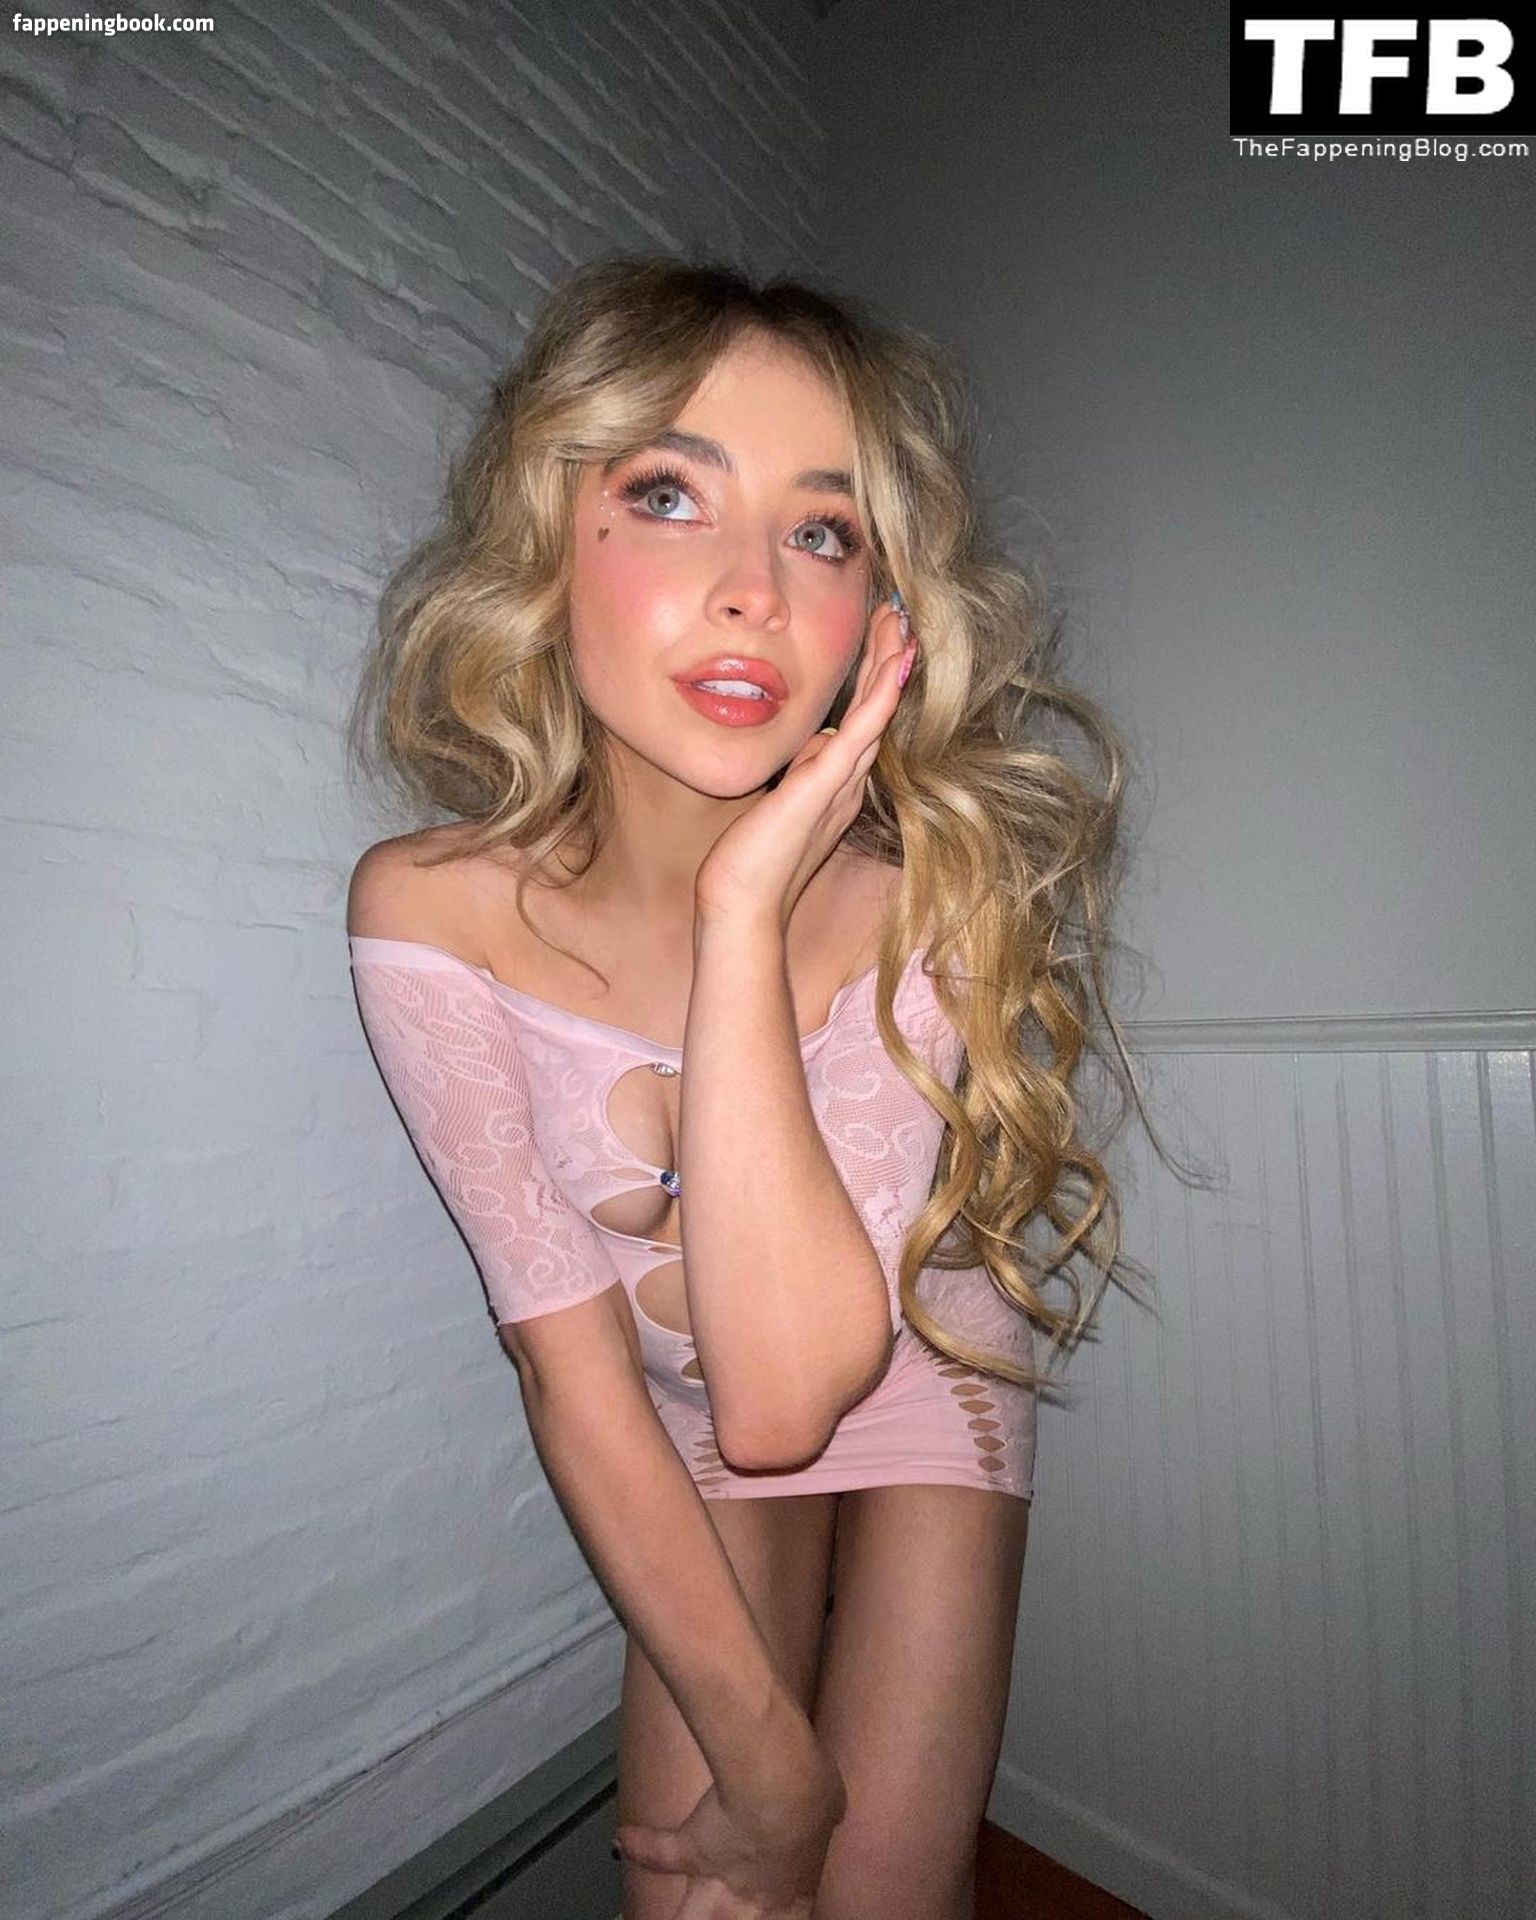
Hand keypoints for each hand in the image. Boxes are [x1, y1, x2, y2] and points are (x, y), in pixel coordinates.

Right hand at [615, 1735, 847, 1917]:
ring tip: (651, 1916)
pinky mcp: (693, 1850)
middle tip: (719, 1918)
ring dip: (683, 1919)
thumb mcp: (831, 1807)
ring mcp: (720, 1880)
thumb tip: (829, 1806)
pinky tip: (620, 1843)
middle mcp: (755, 1900)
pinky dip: (639, 1845)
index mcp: (793, 1892)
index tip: (776, 1917)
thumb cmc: (813, 1795)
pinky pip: (659, 1853)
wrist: (778, 1784)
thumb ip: (826, 1814)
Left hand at [693, 593, 916, 929]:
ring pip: (876, 713)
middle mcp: (847, 780)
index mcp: (836, 782)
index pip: (863, 718)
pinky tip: (894, 667)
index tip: (881, 635)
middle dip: (889, 658)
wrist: (741, 905)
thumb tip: (814, 741)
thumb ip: (800, 771)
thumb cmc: (752, 861)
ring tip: (902, 624)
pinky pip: (861, 734)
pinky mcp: (824, 787)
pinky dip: (879, 699)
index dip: (875, 677)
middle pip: (877, 708)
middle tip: (899, 614)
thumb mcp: (779, 802)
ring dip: (890, 666)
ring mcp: (839, 783)